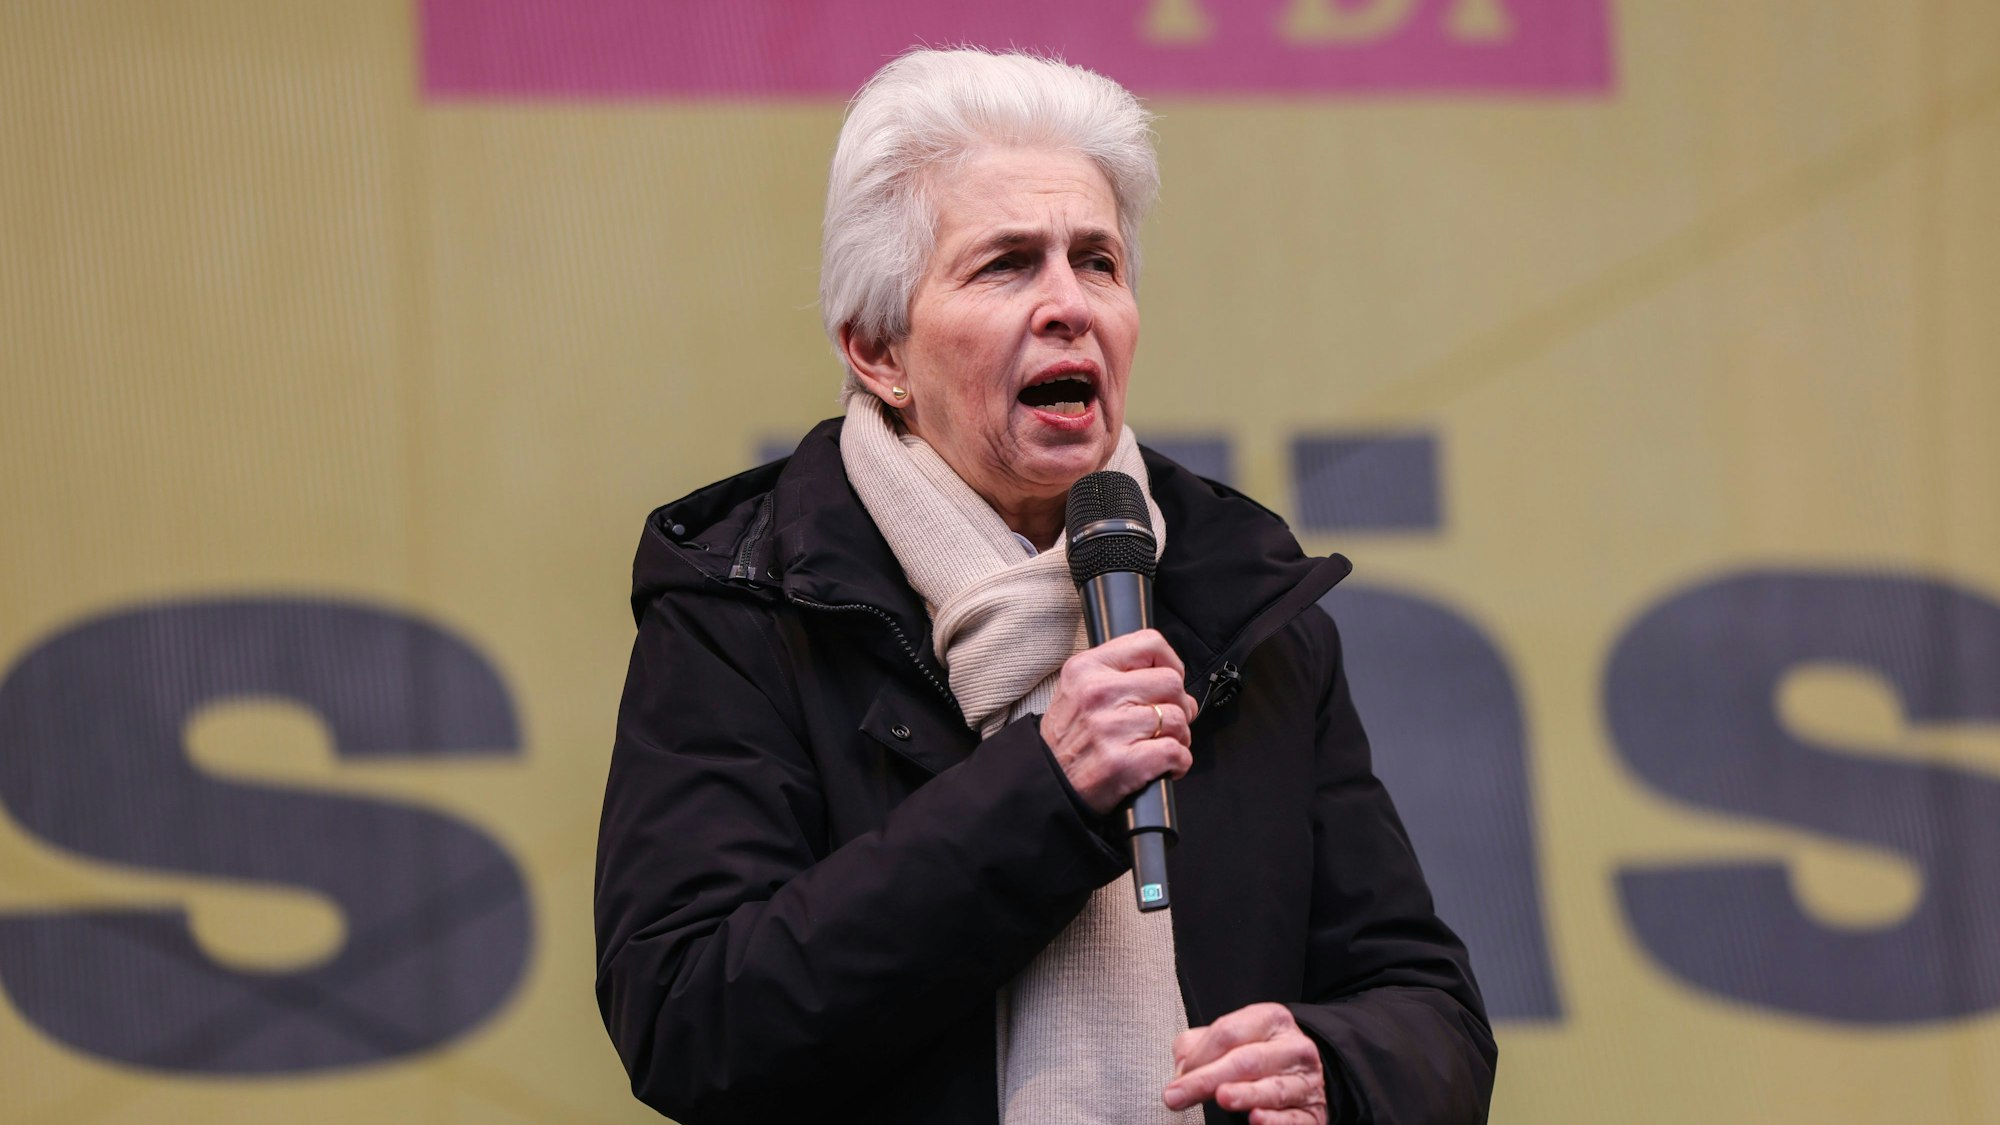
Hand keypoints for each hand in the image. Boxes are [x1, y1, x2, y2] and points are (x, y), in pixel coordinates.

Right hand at [1038, 629, 1197, 814]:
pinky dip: (1179, 762)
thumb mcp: (1079, 687)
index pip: (1150, 644)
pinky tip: (1165, 765)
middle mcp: (1097, 693)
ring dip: (1180, 736)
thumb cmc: (1069, 737)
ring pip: (1176, 718)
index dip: (1170, 663)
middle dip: (1179, 704)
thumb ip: (1121, 673)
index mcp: (1087, 668)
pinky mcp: (1122, 762)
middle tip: (1165, 720)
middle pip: (1171, 682)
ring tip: (1161, 744)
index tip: (1166, 684)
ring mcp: (1109, 728)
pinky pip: (1175, 751)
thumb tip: (1174, 678)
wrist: (1047, 782)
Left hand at [1163, 1002, 1327, 1123]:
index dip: (1200, 1055)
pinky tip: (1257, 1119)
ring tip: (1223, 1098)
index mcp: (1271, 1019)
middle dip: (1209, 1079)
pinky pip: (1293, 1118)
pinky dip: (1275, 1121)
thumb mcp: (1232, 1038)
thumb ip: (1200, 1045)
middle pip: (1248, 1060)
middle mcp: (1293, 1047)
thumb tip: (1182, 1069)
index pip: (1229, 1032)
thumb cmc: (1260, 1054)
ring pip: (1273, 1088)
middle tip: (1178, 1095)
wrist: (1303, 1075)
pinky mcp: (1314, 1113)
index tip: (1177, 1077)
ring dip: (1245, 1095)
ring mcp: (1306, 1080)